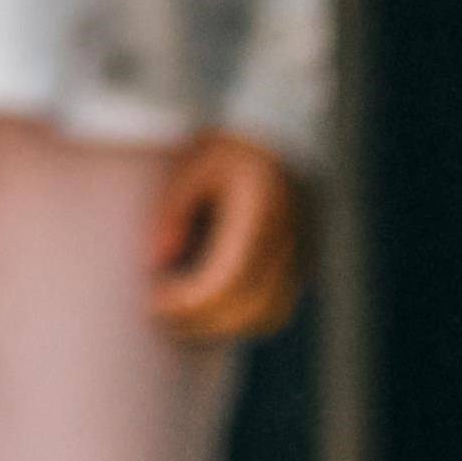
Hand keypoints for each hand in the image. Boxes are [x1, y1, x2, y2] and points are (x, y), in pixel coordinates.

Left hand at [147, 129, 302, 340]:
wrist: (284, 134)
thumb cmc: (231, 147)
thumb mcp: (193, 165)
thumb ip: (174, 211)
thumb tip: (157, 261)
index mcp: (260, 212)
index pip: (227, 280)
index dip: (190, 302)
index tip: (154, 302)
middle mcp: (288, 241)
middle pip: (248, 307)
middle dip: (201, 322)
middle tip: (160, 315)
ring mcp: (303, 255)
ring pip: (268, 316)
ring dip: (225, 326)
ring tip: (183, 315)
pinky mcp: (307, 264)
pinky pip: (279, 307)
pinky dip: (245, 317)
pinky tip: (212, 306)